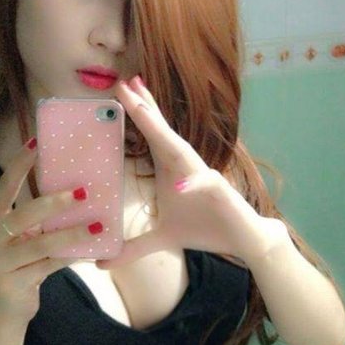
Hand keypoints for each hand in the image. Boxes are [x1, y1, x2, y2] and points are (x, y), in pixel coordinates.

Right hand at [0, 141, 102, 321]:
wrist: (9, 306)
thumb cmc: (22, 262)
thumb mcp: (24, 235)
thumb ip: (37, 217)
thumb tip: (75, 188)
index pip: (5, 187)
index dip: (21, 165)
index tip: (37, 143)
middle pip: (23, 215)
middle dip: (54, 203)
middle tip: (82, 192)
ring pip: (40, 243)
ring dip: (71, 233)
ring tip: (97, 226)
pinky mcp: (12, 283)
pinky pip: (49, 266)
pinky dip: (71, 257)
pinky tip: (90, 251)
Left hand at [96, 76, 287, 269]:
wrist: (242, 240)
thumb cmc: (205, 229)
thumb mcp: (162, 239)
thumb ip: (133, 248)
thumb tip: (102, 264)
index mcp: (172, 171)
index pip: (154, 138)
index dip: (139, 114)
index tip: (121, 91)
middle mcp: (186, 167)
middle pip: (163, 134)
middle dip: (145, 108)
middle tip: (125, 81)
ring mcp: (203, 177)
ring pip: (181, 151)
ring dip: (162, 131)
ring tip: (143, 110)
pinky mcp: (220, 194)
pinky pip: (206, 185)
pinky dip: (194, 184)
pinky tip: (180, 185)